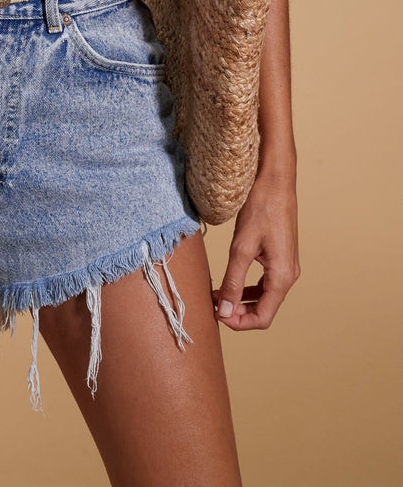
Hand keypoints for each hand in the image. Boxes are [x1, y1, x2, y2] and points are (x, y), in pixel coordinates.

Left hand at [210, 166, 299, 330]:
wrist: (276, 180)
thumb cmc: (261, 207)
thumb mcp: (241, 246)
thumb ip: (232, 281)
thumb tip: (224, 311)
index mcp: (282, 276)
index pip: (263, 317)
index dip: (239, 322)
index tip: (217, 315)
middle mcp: (289, 275)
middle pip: (265, 309)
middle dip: (238, 312)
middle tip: (214, 304)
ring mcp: (287, 265)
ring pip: (265, 296)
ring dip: (242, 300)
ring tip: (218, 294)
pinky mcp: (281, 256)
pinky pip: (266, 282)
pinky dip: (248, 287)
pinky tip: (230, 281)